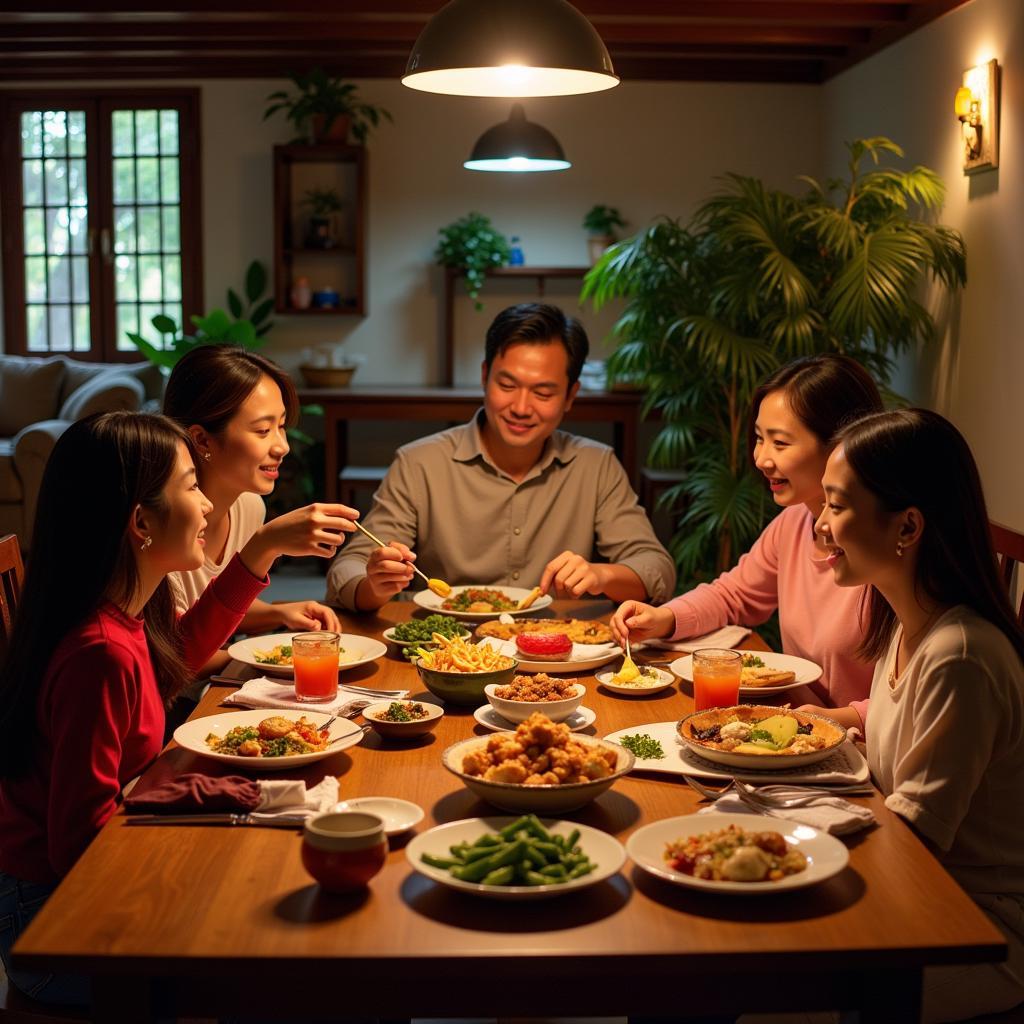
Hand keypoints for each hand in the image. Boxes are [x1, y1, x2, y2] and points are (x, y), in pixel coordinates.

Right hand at [241, 502, 357, 577]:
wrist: (273, 535)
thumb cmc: (293, 522)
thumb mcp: (307, 512)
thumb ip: (324, 513)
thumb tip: (348, 518)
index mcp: (315, 508)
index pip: (340, 509)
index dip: (351, 513)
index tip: (356, 516)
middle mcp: (315, 520)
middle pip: (344, 524)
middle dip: (351, 527)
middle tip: (352, 528)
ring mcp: (312, 535)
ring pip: (338, 540)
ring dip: (339, 540)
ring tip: (334, 539)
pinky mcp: (310, 548)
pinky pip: (330, 552)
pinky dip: (331, 551)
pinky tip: (327, 548)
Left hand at [274, 601, 341, 632]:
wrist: (282, 613)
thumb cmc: (288, 615)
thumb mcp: (297, 620)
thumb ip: (308, 624)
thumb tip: (319, 628)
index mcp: (313, 606)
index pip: (326, 613)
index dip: (331, 622)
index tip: (332, 632)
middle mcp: (318, 608)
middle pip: (331, 615)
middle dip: (335, 625)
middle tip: (337, 636)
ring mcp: (317, 612)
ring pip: (329, 619)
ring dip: (333, 627)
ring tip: (335, 637)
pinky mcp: (316, 617)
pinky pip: (325, 622)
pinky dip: (328, 628)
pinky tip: (328, 635)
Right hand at [363, 540, 415, 601]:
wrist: (382, 583)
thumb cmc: (390, 565)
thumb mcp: (394, 554)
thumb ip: (402, 550)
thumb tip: (411, 556)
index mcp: (375, 555)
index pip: (382, 552)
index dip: (396, 553)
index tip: (404, 557)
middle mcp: (372, 568)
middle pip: (385, 565)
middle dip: (401, 567)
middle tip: (411, 568)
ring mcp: (375, 580)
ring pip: (391, 577)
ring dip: (404, 575)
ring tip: (409, 574)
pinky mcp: (381, 590)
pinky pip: (395, 586)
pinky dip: (403, 583)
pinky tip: (404, 581)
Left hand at [539, 550, 604, 598]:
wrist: (600, 575)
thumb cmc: (578, 575)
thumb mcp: (566, 570)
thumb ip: (554, 576)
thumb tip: (541, 590)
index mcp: (567, 555)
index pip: (551, 567)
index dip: (545, 581)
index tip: (542, 592)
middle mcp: (576, 559)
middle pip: (558, 579)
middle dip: (558, 589)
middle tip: (562, 592)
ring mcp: (585, 568)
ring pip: (567, 585)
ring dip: (568, 592)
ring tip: (574, 589)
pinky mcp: (591, 578)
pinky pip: (576, 591)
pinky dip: (575, 595)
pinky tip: (579, 591)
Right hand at [610, 600, 674, 646]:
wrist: (657, 624)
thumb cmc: (654, 617)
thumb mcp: (649, 618)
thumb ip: (639, 620)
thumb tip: (628, 623)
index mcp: (627, 606)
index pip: (618, 616)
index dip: (620, 625)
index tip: (626, 634)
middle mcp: (622, 614)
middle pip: (613, 624)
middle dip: (617, 633)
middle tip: (624, 642)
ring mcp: (621, 623)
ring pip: (613, 631)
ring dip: (617, 639)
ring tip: (625, 645)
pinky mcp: (622, 631)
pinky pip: (617, 637)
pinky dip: (619, 642)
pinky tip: (625, 646)